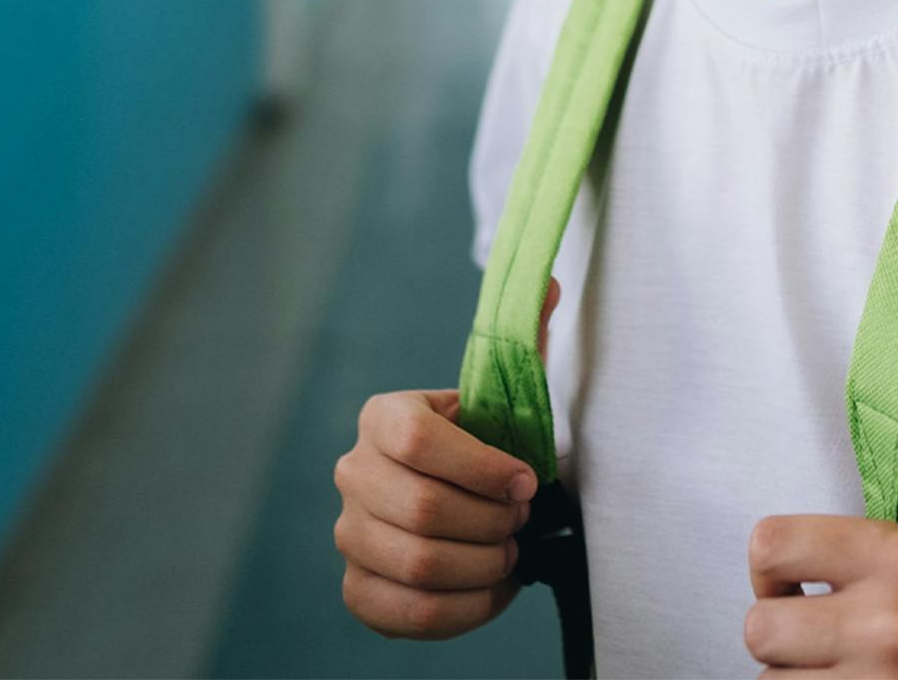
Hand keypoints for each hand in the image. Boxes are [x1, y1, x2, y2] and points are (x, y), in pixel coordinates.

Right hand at [333, 277, 562, 639]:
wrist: (453, 494)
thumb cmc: (483, 441)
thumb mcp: (501, 395)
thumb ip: (524, 343)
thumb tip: (548, 285)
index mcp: (385, 416)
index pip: (420, 442)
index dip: (483, 467)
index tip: (525, 482)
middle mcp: (354, 472)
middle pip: (421, 509)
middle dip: (490, 521)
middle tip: (520, 521)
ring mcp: (348, 534)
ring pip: (417, 564)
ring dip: (481, 564)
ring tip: (507, 551)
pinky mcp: (358, 588)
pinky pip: (408, 613)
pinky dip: (463, 609)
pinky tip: (490, 588)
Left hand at [742, 474, 897, 676]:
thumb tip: (893, 407)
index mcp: (897, 557)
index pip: (773, 543)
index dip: (767, 564)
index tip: (789, 578)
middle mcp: (884, 622)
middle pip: (758, 627)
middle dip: (775, 628)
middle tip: (801, 628)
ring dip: (789, 673)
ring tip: (824, 661)